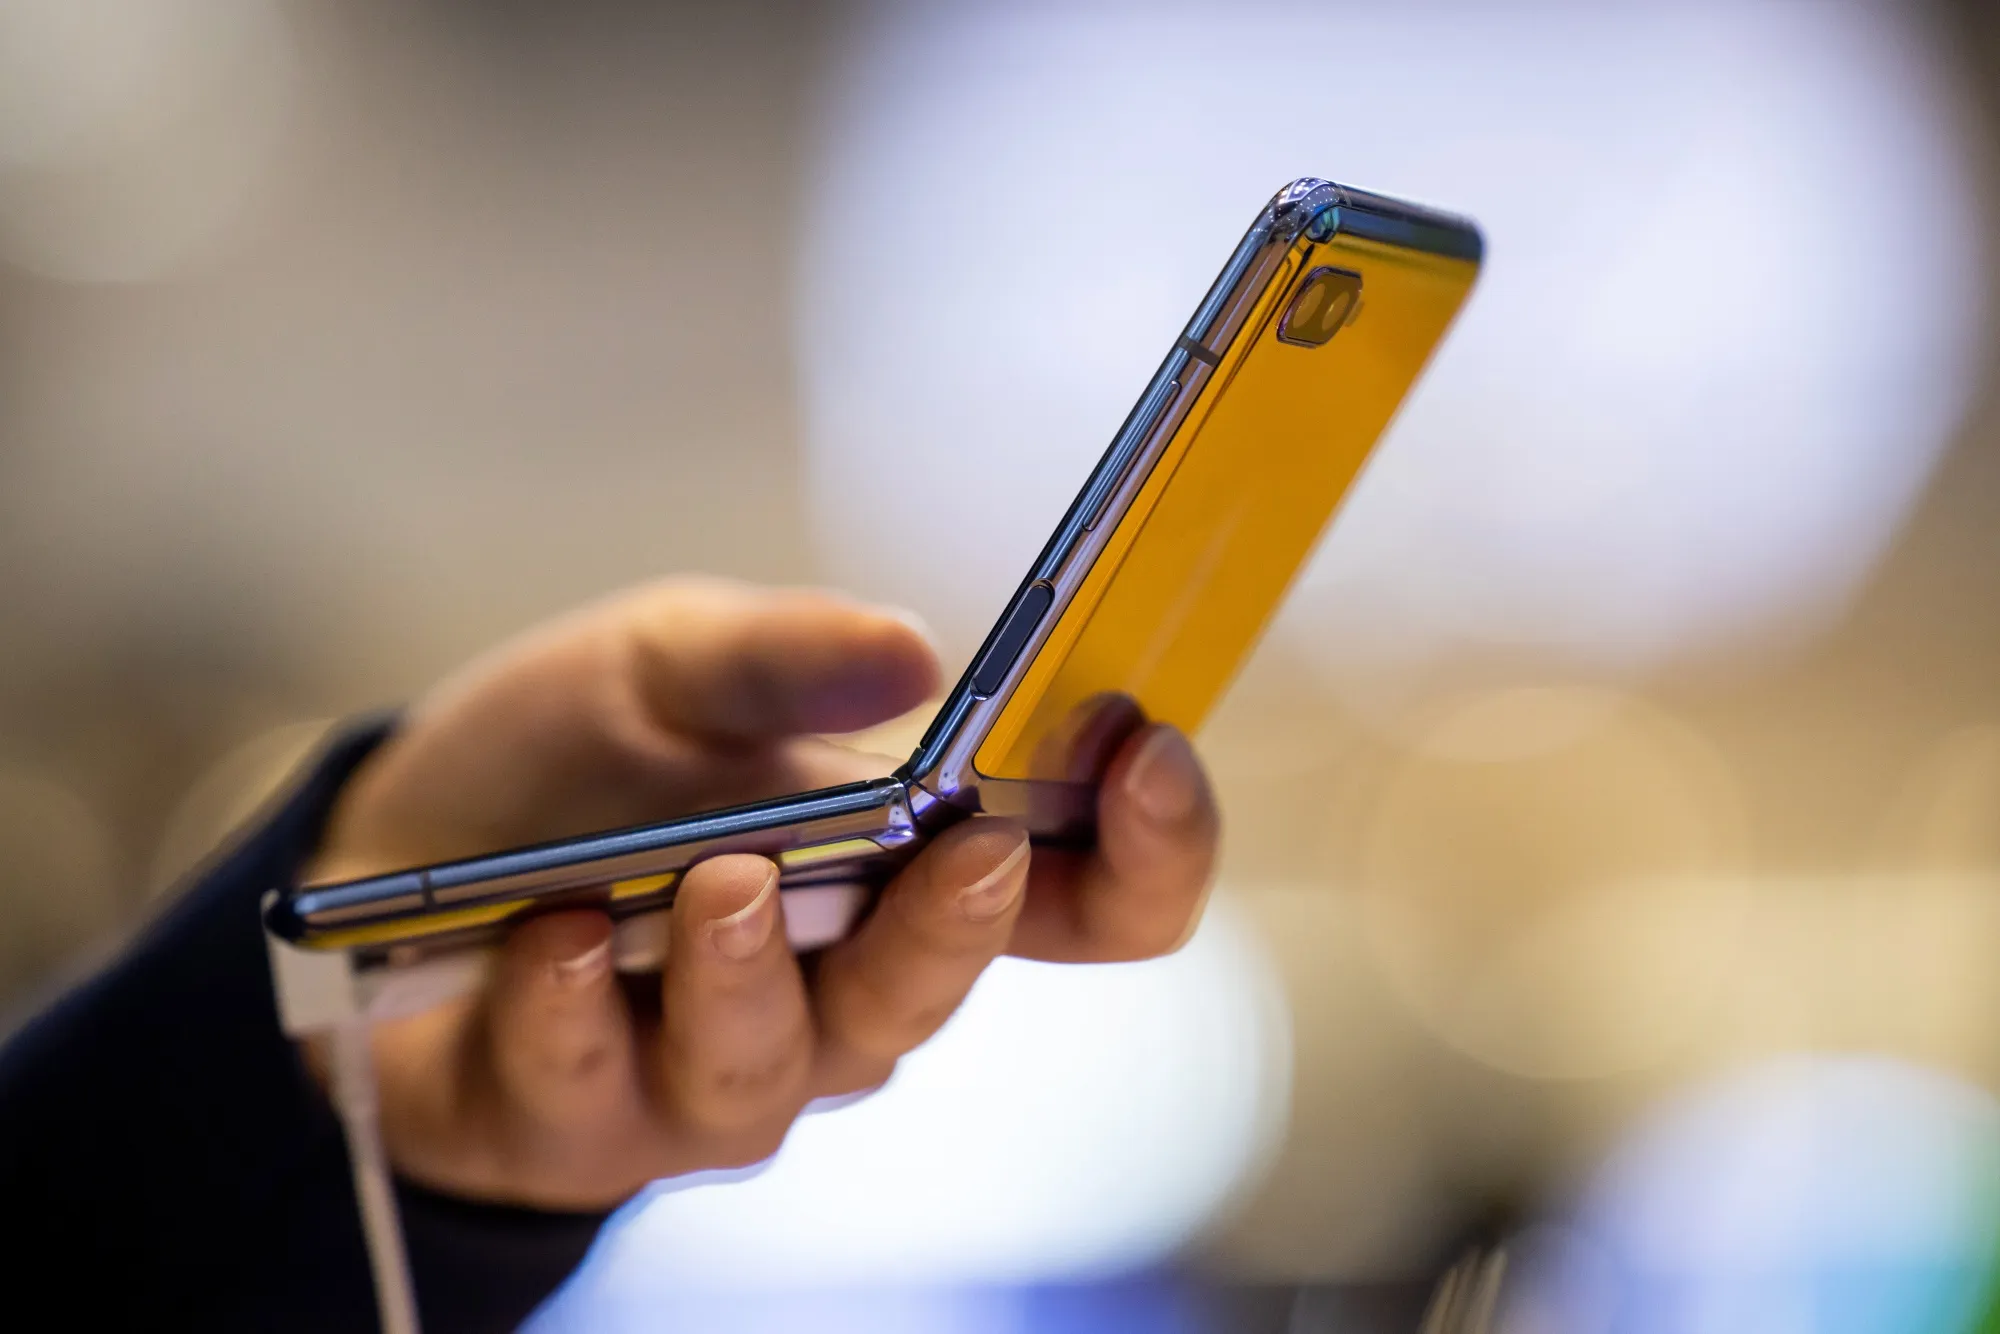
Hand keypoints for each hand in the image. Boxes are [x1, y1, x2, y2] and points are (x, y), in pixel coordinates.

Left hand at [307, 578, 1218, 1209]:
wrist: (386, 844)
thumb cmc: (570, 761)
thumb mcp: (668, 661)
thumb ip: (783, 657)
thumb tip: (915, 654)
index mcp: (900, 872)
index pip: (1077, 898)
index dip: (1150, 850)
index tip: (1149, 752)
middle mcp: (831, 988)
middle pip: (937, 993)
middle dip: (959, 928)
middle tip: (964, 847)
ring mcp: (709, 1069)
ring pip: (779, 1066)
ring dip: (756, 975)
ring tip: (727, 881)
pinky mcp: (575, 1117)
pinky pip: (596, 1084)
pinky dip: (578, 1006)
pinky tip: (557, 936)